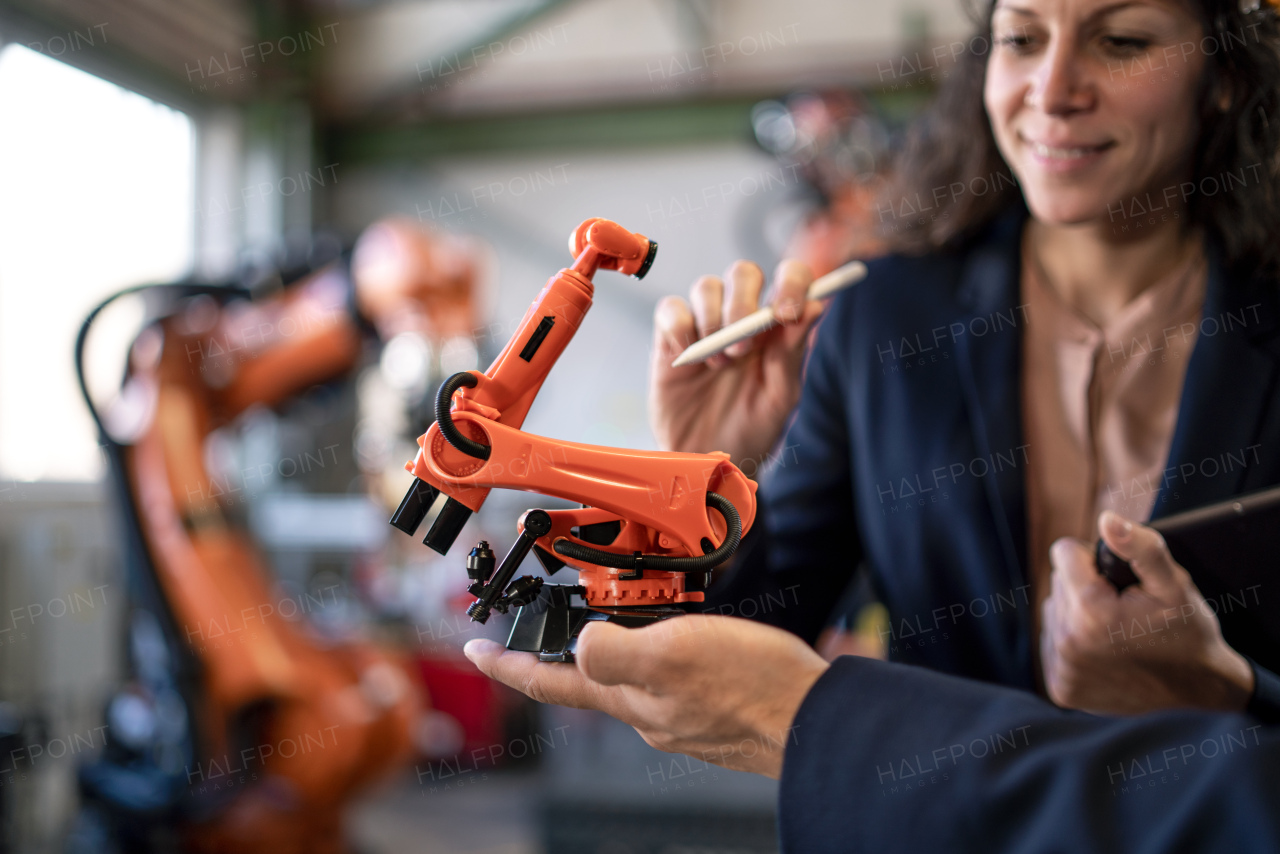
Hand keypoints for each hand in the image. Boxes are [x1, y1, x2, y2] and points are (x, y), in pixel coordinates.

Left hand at [463, 614, 828, 777]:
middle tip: (552, 611)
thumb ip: (615, 651)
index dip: (507, 665)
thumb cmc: (751, 687)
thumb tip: (577, 644)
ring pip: (630, 675)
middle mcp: (646, 713)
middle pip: (586, 680)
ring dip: (616, 644)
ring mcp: (679, 715)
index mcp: (627, 699)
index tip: (476, 650)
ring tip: (625, 609)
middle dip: (564, 647)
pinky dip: (659, 651)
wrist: (814, 721)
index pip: (549, 684)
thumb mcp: (673, 651)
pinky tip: (682, 634)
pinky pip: (669, 677)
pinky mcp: (710, 709)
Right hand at [649, 260, 825, 468]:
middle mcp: (741, 318)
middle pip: (743, 273)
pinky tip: (688, 359)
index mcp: (775, 326)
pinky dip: (680, 328)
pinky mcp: (670, 338)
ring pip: (706, 286)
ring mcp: (704, 325)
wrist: (707, 461)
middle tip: (744, 346)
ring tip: (718, 364)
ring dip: (713, 320)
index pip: (789, 279)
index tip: (788, 312)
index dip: (792, 283)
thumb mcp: (779, 398)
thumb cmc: (751, 429)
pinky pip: (671, 309)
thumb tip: (815, 305)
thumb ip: (792, 352)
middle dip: (744, 301)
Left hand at [1041, 510, 1253, 714]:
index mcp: (1090, 612)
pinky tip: (1103, 651)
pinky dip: (1073, 642)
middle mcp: (1067, 642)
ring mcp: (1062, 670)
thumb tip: (1107, 520)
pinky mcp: (1061, 689)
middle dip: (1086, 587)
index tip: (1118, 580)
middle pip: (1058, 582)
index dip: (1093, 559)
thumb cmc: (1188, 633)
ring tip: (1114, 629)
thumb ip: (1141, 547)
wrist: (1198, 688)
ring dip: (1077, 614)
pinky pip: (1053, 644)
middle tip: (1122, 607)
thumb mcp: (1175, 585)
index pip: (1064, 552)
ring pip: (1054, 612)